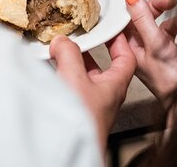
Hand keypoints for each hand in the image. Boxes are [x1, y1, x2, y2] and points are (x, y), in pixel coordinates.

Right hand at [50, 34, 135, 150]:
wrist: (69, 146)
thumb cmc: (82, 122)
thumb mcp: (75, 77)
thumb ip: (68, 54)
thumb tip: (62, 41)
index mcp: (115, 86)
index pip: (126, 59)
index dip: (120, 42)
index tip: (111, 29)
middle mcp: (105, 96)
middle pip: (102, 67)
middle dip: (90, 51)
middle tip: (80, 38)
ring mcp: (90, 106)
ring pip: (84, 78)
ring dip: (73, 64)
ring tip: (60, 52)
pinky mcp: (75, 112)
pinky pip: (70, 88)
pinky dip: (61, 76)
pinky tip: (49, 72)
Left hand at [123, 0, 176, 107]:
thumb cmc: (169, 80)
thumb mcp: (155, 43)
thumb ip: (143, 18)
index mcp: (130, 45)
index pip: (128, 18)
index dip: (137, 4)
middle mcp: (143, 47)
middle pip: (149, 19)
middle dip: (162, 10)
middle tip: (171, 1)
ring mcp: (160, 51)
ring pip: (168, 27)